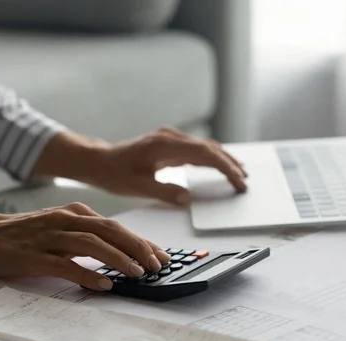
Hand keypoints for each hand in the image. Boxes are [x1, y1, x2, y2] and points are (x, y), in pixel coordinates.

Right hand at [0, 199, 170, 290]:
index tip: (161, 255)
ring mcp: (49, 237)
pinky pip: (65, 265)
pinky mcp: (34, 256)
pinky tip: (103, 284)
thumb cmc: (23, 234)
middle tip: (157, 265)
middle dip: (138, 247)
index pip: (116, 226)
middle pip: (110, 230)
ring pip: (91, 244)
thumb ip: (87, 234)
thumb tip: (120, 251)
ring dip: (118, 258)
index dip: (141, 241)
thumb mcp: (60, 225)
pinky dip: (86, 274)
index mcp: (75, 213)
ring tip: (138, 273)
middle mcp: (65, 220)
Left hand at [33, 127, 247, 205]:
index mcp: (164, 145)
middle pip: (209, 148)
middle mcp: (170, 137)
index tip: (238, 181)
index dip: (225, 167)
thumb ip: (164, 191)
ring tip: (240, 175)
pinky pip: (197, 149)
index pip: (204, 153)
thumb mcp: (137, 187)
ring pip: (206, 147)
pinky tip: (221, 166)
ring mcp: (171, 138)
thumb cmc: (115, 173)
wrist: (100, 161)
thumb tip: (188, 198)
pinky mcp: (170, 144)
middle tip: (245, 182)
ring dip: (224, 160)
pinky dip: (212, 158)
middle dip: (230, 164)